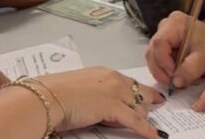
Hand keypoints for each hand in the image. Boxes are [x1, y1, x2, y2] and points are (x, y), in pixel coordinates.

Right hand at [36, 67, 166, 137]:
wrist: (47, 98)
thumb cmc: (56, 94)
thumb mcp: (81, 89)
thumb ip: (97, 94)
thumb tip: (104, 106)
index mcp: (104, 72)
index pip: (129, 82)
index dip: (140, 92)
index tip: (150, 96)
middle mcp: (113, 79)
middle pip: (139, 93)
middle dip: (147, 103)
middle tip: (158, 107)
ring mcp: (115, 92)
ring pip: (140, 108)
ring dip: (142, 118)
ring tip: (148, 127)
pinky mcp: (114, 108)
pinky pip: (137, 122)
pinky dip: (148, 130)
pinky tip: (156, 136)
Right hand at [146, 11, 204, 89]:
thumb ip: (190, 70)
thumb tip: (175, 82)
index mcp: (176, 23)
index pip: (159, 43)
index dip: (163, 62)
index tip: (174, 76)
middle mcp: (166, 27)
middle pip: (153, 51)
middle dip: (163, 70)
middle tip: (175, 83)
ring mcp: (165, 37)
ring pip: (154, 58)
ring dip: (165, 73)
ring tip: (182, 80)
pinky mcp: (167, 47)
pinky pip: (160, 62)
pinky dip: (169, 72)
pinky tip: (182, 76)